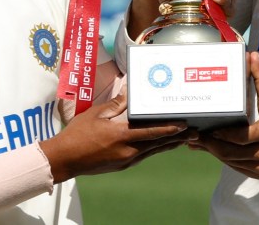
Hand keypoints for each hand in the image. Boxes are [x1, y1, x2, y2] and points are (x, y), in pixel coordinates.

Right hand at [39, 92, 193, 182]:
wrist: (64, 159)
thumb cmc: (78, 134)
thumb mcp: (96, 114)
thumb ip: (116, 104)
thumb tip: (130, 93)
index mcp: (122, 136)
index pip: (152, 132)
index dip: (170, 129)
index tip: (184, 125)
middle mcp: (127, 150)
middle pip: (157, 144)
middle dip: (177, 138)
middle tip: (194, 133)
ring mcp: (125, 160)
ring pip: (152, 151)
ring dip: (168, 144)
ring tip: (183, 139)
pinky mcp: (122, 165)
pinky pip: (143, 155)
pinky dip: (154, 149)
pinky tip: (160, 145)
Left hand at [189, 52, 258, 178]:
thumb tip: (251, 56)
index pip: (241, 136)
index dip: (223, 135)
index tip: (209, 129)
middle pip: (232, 152)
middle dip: (212, 146)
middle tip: (195, 137)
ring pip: (233, 162)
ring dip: (215, 154)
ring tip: (198, 144)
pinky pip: (238, 169)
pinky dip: (225, 160)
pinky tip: (213, 152)